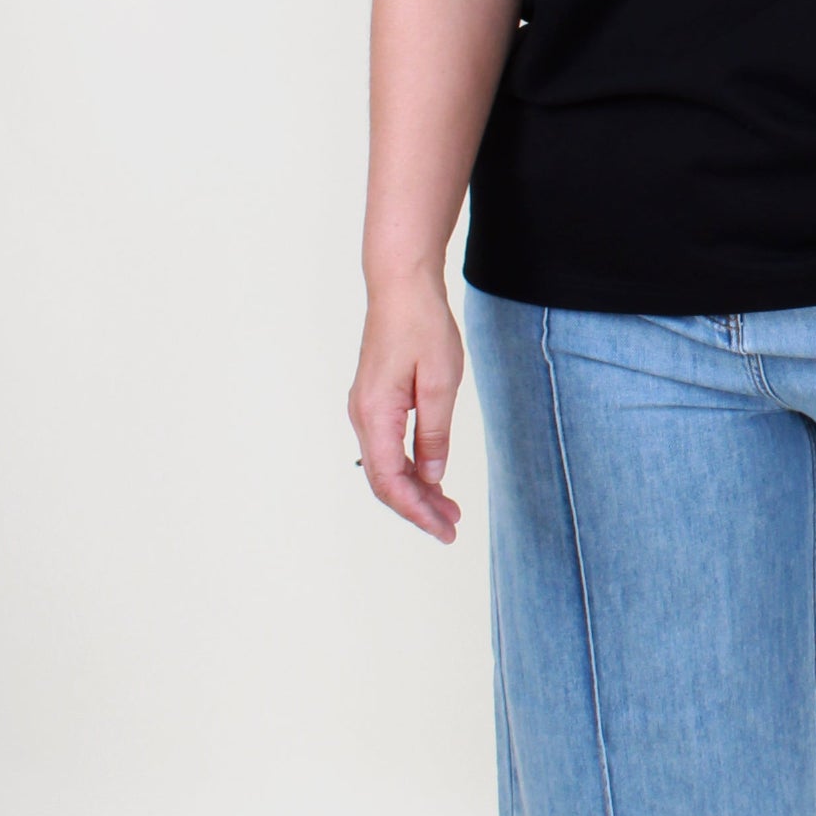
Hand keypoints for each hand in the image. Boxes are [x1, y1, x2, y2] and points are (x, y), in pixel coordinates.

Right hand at [349, 274, 465, 542]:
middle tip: (452, 527)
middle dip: (418, 508)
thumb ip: (434, 434)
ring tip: (448, 508)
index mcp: (375, 414)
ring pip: (385, 466)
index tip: (445, 530)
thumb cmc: (422, 326)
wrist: (400, 285)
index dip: (417, 512)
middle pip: (384, 480)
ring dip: (415, 490)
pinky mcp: (374, 401)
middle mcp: (363, 416)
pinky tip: (432, 477)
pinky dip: (409, 468)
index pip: (390, 482)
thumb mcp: (441, 382)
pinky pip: (387, 447)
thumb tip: (431, 476)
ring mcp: (365, 409)